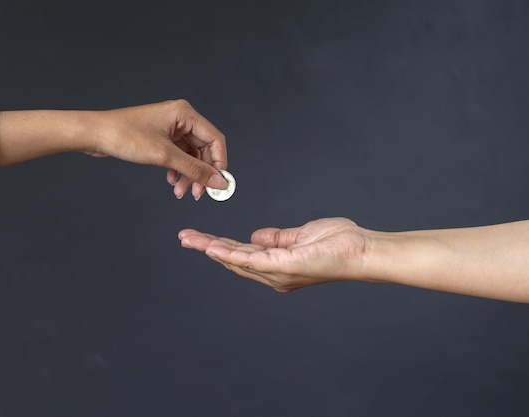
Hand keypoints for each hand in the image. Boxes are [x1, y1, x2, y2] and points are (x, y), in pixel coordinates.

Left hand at [88, 99, 227, 199]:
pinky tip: (171, 181)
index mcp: (185, 113)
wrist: (95, 134)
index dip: (219, 163)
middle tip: (197, 193)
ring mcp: (170, 128)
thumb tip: (217, 180)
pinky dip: (177, 170)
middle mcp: (180, 118)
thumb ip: (194, 169)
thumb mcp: (164, 156)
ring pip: (190, 155)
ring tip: (180, 191)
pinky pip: (178, 155)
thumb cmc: (125, 136)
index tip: (218, 183)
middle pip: (203, 149)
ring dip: (188, 174)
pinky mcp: (160, 137)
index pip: (214, 139)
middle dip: (200, 173)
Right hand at [179, 218, 366, 291]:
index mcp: (276, 265)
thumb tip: (255, 237)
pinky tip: (212, 246)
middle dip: (207, 248)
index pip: (242, 255)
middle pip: (233, 260)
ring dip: (211, 249)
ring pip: (237, 260)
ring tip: (189, 239)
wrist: (363, 250)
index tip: (200, 237)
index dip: (219, 246)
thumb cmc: (339, 244)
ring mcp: (278, 272)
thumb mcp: (300, 236)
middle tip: (184, 237)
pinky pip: (252, 260)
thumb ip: (277, 238)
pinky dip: (229, 253)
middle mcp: (274, 274)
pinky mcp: (285, 266)